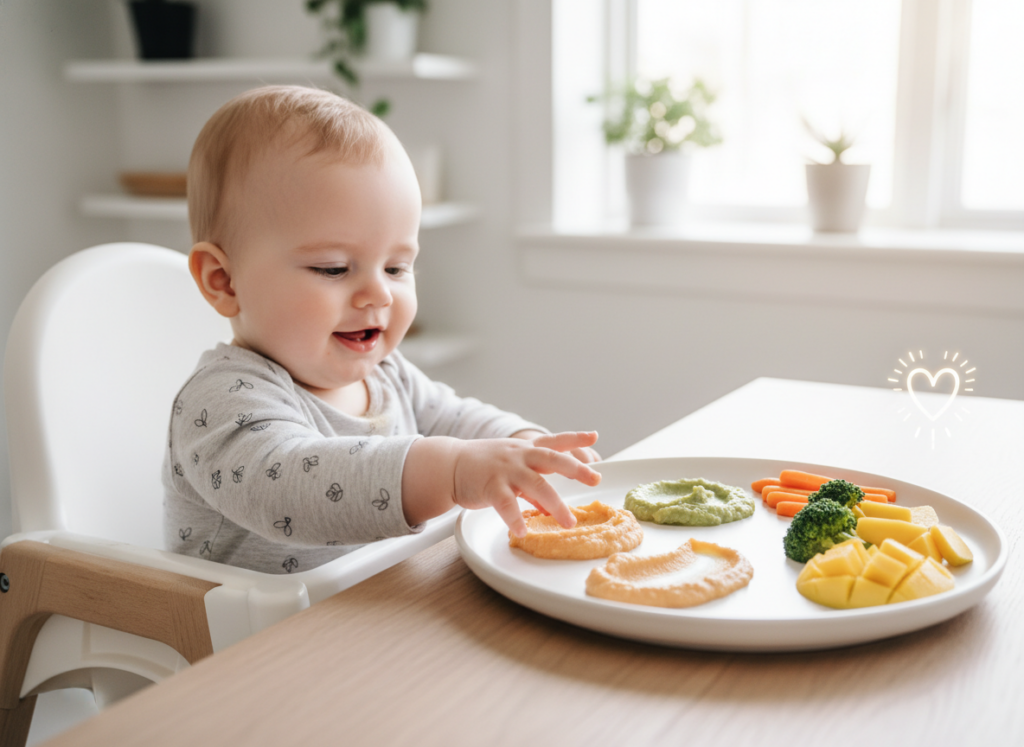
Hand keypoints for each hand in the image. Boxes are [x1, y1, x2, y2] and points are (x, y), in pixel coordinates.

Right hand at [453, 431, 601, 536]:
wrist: (449, 465)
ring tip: (568, 523)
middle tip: (595, 478)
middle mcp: (519, 456)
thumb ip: (532, 487)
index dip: (575, 438)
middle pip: (552, 459)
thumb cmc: (483, 468)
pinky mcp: (490, 485)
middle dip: (576, 468)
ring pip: (536, 484)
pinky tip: (523, 531)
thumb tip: (549, 506)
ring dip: (555, 504)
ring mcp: (506, 470)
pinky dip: (515, 518)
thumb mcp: (511, 470)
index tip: (595, 436)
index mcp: (526, 450)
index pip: (555, 441)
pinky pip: (506, 504)